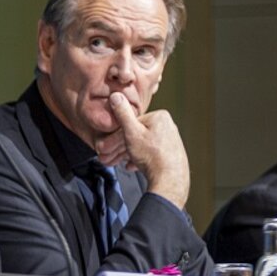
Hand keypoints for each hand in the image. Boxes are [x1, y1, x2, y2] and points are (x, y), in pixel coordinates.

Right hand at [106, 92, 189, 206]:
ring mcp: (171, 140)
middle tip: (108, 157)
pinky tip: (132, 165)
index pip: (131, 123)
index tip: (105, 146)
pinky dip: (140, 159)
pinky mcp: (172, 153)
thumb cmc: (152, 157)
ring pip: (142, 145)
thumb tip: (117, 96)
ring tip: (117, 163)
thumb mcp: (131, 133)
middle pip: (136, 135)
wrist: (169, 180)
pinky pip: (151, 153)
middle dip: (119, 148)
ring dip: (127, 154)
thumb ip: (122, 113)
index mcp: (159, 117)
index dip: (115, 136)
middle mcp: (168, 126)